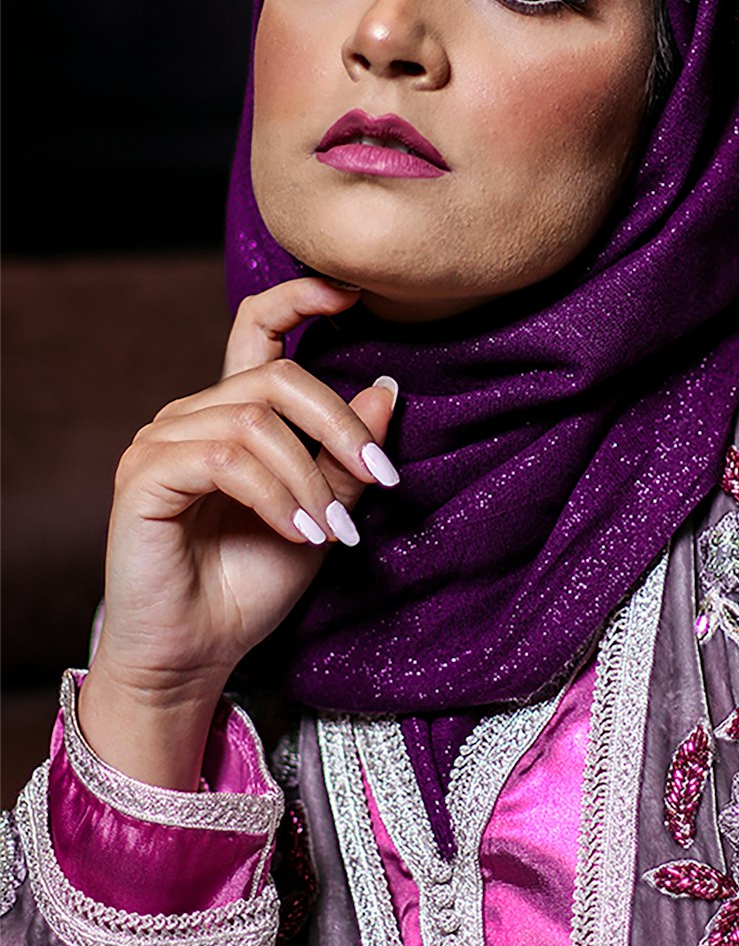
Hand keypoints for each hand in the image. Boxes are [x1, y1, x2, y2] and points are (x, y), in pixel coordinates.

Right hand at [79, 278, 396, 788]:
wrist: (197, 654)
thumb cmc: (252, 585)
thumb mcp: (324, 513)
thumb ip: (348, 456)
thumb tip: (387, 388)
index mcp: (231, 414)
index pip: (258, 328)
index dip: (301, 297)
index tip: (354, 292)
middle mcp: (191, 415)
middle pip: (276, 376)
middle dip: (339, 423)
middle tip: (380, 477)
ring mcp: (161, 442)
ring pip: (255, 421)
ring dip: (310, 478)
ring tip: (334, 531)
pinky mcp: (144, 476)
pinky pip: (224, 458)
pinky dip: (275, 495)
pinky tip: (300, 533)